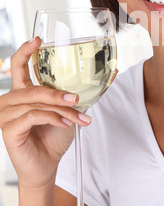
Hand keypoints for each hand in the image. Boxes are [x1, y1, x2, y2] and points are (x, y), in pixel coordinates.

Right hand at [0, 37, 91, 188]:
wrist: (47, 165)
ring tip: (77, 116)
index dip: (25, 51)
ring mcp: (7, 115)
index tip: (38, 39)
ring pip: (36, 103)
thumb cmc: (55, 137)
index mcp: (22, 92)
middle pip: (32, 87)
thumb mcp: (69, 111)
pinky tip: (65, 124)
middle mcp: (11, 101)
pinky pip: (33, 116)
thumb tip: (112, 72)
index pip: (18, 66)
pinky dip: (53, 119)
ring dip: (60, 109)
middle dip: (57, 93)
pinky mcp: (9, 129)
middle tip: (76, 98)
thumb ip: (79, 92)